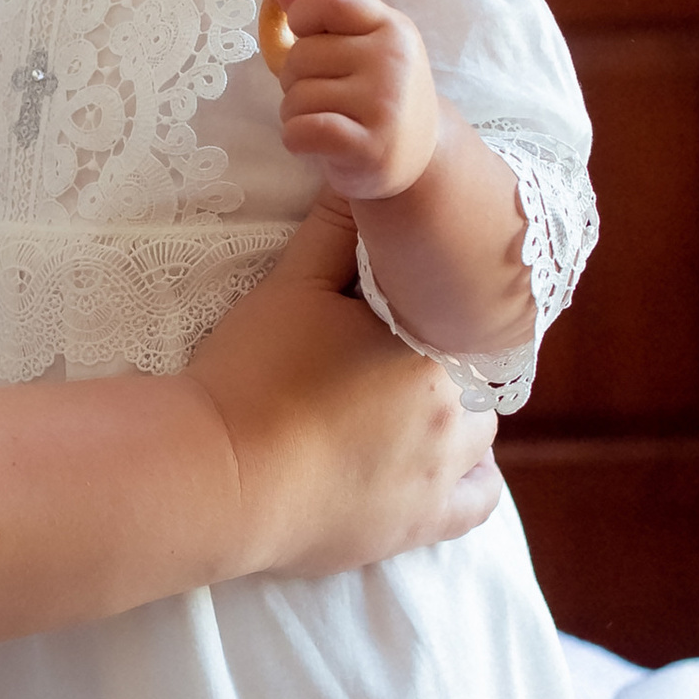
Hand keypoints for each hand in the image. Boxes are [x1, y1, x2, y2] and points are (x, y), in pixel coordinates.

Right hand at [185, 197, 501, 576]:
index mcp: (435, 347)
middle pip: (475, 372)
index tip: (415, 302)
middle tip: (392, 351)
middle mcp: (456, 412)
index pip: (474, 314)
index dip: (446, 306)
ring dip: (457, 414)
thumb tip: (363, 172)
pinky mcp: (418, 525)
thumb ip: (338, 228)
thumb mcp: (293, 284)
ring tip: (404, 403)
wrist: (216, 471)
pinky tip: (440, 462)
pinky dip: (471, 479)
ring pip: (482, 433)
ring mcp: (442, 476)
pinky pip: (479, 502)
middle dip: (443, 357)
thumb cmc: (253, 373)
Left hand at [263, 0, 437, 201]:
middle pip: (301, 55)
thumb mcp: (355, 43)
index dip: (303, 18)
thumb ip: (315, 3)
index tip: (310, 38)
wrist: (417, 159)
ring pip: (296, 97)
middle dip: (296, 79)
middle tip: (326, 96)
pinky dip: (297, 140)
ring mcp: (384, 104)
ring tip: (327, 121)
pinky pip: (301, 131)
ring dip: (296, 114)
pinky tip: (318, 144)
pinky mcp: (370, 146)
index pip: (330, 0)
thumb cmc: (374, 94)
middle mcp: (393, 59)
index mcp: (391, 26)